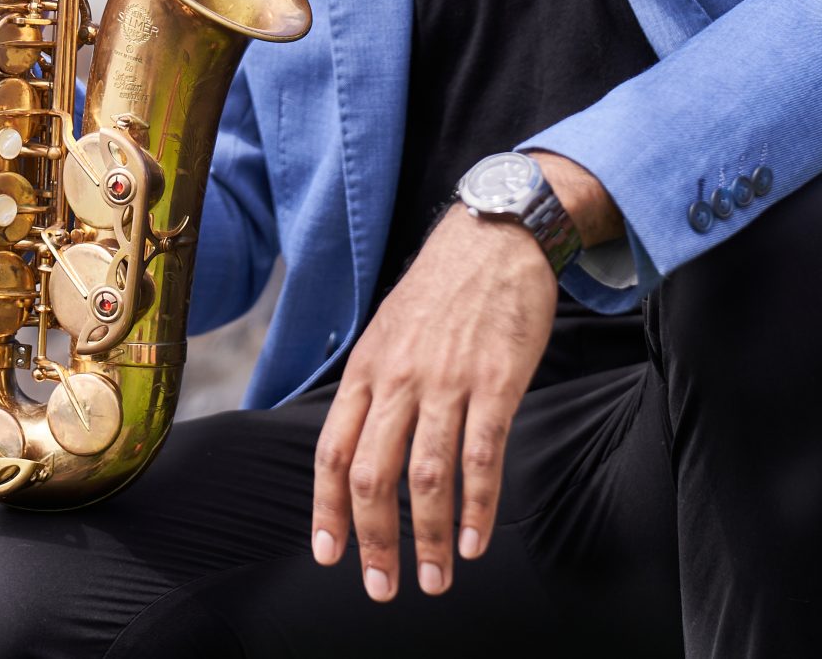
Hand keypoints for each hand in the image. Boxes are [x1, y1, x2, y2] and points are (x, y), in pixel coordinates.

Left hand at [310, 207, 558, 600]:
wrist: (495, 234)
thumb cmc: (442, 291)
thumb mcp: (389, 333)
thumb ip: (376, 389)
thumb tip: (361, 449)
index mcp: (366, 370)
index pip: (331, 452)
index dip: (326, 510)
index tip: (330, 555)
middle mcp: (397, 379)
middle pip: (371, 475)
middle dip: (374, 541)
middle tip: (384, 587)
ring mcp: (446, 380)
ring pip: (425, 475)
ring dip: (427, 538)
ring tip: (435, 579)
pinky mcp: (495, 380)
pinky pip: (482, 456)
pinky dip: (477, 507)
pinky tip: (474, 542)